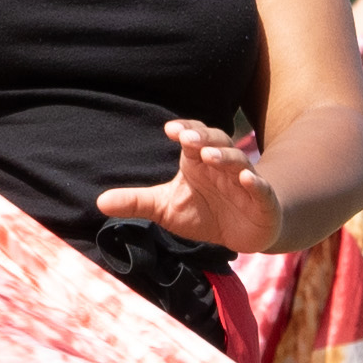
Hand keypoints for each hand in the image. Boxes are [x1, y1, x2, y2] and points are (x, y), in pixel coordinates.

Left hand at [95, 119, 286, 253]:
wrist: (244, 232)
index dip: (186, 130)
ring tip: (209, 155)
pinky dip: (255, 183)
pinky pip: (261, 189)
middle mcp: (223, 165)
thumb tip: (99, 201)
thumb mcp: (166, 208)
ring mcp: (245, 181)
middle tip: (186, 138)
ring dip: (225, 156)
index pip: (194, 137)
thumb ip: (136, 202)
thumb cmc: (205, 213)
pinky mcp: (263, 201)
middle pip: (216, 142)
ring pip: (238, 161)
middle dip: (203, 138)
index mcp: (199, 161)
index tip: (170, 129)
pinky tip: (247, 179)